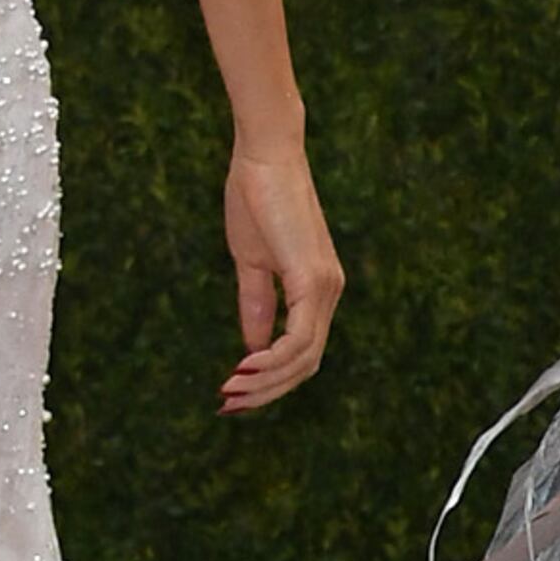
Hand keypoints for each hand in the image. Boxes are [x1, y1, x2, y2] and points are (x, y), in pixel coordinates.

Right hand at [218, 128, 339, 409]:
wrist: (265, 156)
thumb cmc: (256, 199)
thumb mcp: (251, 263)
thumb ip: (256, 305)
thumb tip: (254, 347)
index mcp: (318, 290)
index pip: (304, 353)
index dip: (272, 379)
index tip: (236, 393)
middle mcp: (330, 293)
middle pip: (307, 364)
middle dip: (268, 391)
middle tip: (229, 404)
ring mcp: (325, 287)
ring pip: (304, 358)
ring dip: (265, 381)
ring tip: (229, 391)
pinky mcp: (312, 278)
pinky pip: (298, 337)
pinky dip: (271, 359)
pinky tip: (243, 366)